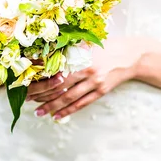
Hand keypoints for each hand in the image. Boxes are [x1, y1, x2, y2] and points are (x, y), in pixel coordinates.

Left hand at [26, 39, 143, 119]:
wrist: (131, 55)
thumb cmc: (107, 47)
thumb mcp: (87, 45)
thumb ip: (69, 51)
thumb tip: (46, 57)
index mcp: (81, 58)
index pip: (55, 72)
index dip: (41, 81)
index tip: (28, 86)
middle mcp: (87, 71)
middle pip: (59, 87)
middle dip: (42, 96)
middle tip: (28, 102)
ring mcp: (95, 83)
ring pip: (69, 98)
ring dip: (53, 107)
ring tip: (39, 113)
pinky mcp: (102, 91)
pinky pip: (82, 103)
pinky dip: (69, 110)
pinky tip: (58, 115)